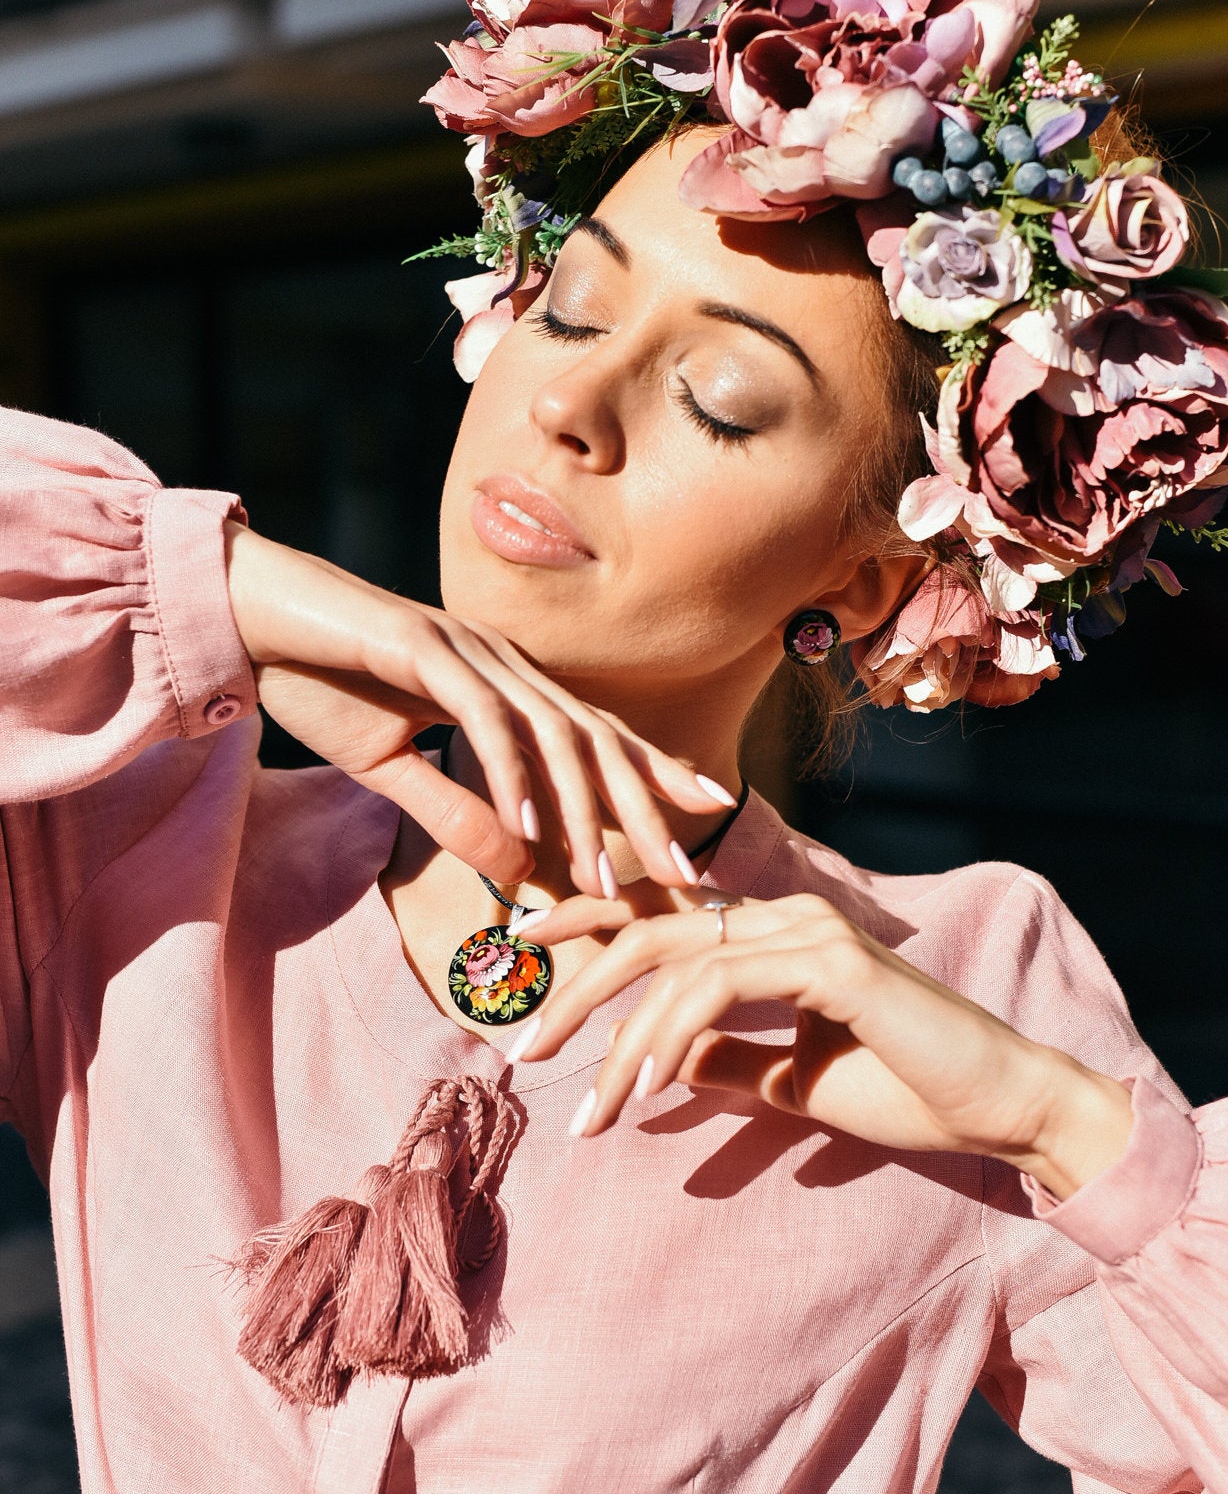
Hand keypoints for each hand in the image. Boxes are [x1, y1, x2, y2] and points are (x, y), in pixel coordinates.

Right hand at [222, 524, 730, 892]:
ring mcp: (468, 652)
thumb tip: (514, 867)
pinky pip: (481, 720)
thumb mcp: (390, 770)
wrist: (253, 617)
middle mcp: (503, 664)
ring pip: (549, 735)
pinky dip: (507, 774)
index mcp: (505, 685)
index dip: (654, 770)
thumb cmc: (321, 682)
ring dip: (581, 809)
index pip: (595, 734)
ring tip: (605, 876)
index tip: (709, 810)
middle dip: (646, 806)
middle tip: (684, 872)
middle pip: (594, 739)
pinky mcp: (423, 649)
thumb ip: (454, 816)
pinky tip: (524, 824)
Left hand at [517, 893, 1133, 1197]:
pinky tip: (643, 1092)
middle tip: (520, 1045)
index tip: (520, 950)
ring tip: (583, 1105)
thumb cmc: (908, 1088)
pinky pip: (720, 985)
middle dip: (574, 979)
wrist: (999, 1106)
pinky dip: (669, 1035)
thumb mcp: (795, 1079)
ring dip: (616, 1037)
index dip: (586, 919)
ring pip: (675, 961)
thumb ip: (730, 1060)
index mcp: (776, 932)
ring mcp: (811, 929)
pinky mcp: (833, 962)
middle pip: (650, 922)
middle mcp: (786, 915)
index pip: (663, 911)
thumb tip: (659, 1061)